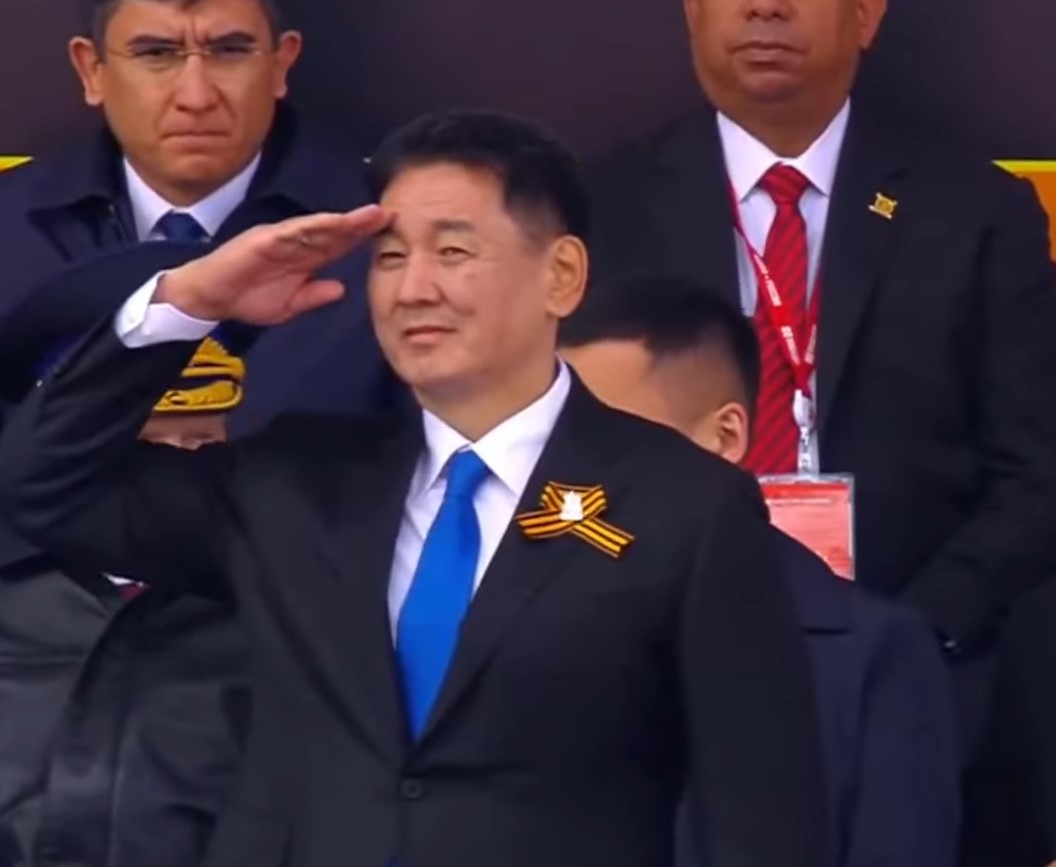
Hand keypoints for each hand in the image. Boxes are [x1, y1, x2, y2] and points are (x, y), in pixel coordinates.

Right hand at [155, 206, 391, 323]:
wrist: (209, 299)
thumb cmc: (247, 298)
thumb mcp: (290, 305)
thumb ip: (314, 296)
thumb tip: (342, 289)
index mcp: (304, 258)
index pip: (338, 245)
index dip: (362, 238)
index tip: (388, 231)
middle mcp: (296, 243)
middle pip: (334, 231)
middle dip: (360, 224)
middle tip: (387, 214)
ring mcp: (280, 238)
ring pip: (317, 227)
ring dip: (343, 221)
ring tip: (367, 215)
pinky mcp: (263, 240)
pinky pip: (291, 232)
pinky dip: (311, 226)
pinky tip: (332, 223)